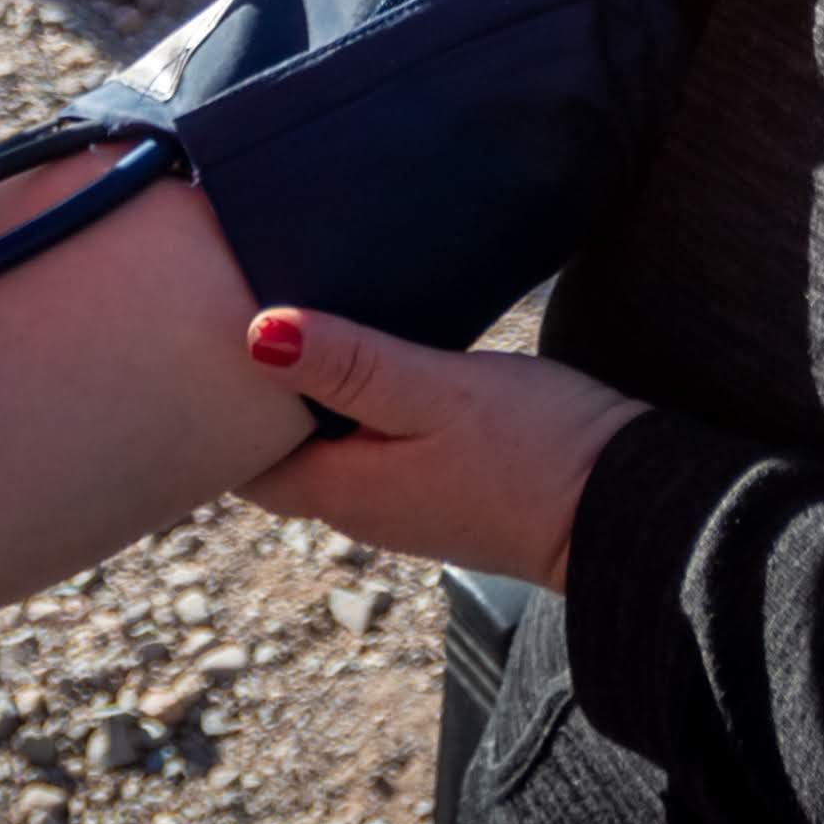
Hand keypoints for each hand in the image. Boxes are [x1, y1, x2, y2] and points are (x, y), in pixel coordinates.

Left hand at [233, 308, 643, 590]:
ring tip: (287, 318)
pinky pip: (370, 444)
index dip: (211, 409)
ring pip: (326, 447)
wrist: (631, 508)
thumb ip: (350, 362)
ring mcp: (403, 501)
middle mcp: (362, 508)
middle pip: (279, 455)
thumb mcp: (436, 390)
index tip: (191, 342)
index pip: (243, 463)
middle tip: (228, 314)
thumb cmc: (536, 451)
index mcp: (345, 493)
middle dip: (251, 398)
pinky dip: (350, 404)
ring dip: (306, 397)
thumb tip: (255, 333)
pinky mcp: (441, 485)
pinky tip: (362, 355)